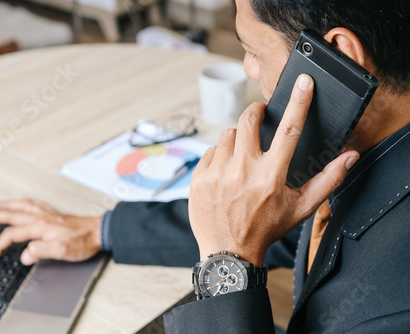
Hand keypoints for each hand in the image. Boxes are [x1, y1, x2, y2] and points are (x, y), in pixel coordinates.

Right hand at [0, 199, 101, 265]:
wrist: (99, 232)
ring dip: (8, 205)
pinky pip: (36, 204)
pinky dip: (26, 202)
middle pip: (12, 215)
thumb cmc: (83, 242)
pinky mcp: (56, 215)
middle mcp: (42, 218)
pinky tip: (25, 202)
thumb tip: (24, 255)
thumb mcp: (61, 251)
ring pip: (23, 207)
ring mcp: (49, 215)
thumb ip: (40, 251)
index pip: (12, 235)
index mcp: (40, 227)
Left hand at [189, 74, 359, 265]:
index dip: (299, 102)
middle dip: (256, 111)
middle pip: (248, 120)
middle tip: (260, 115)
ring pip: (227, 135)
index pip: (288, 130)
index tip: (303, 82)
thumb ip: (327, 180)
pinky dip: (219, 156)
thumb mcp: (300, 208)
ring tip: (242, 157)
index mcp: (270, 176)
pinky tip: (225, 172)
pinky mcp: (199, 178)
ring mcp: (217, 173)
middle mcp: (242, 171)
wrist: (229, 251)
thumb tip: (349, 156)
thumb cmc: (266, 228)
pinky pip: (210, 151)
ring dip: (237, 139)